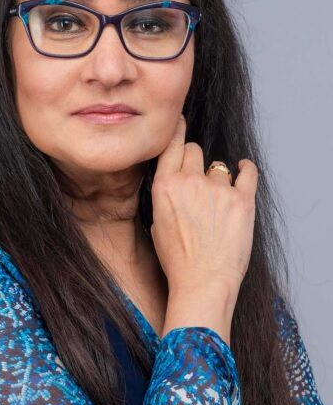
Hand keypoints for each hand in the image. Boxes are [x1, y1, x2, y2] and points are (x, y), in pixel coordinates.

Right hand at [150, 115, 257, 340]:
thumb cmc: (177, 259)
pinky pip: (247, 172)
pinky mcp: (242, 200)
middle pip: (195, 151)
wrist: (202, 282)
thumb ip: (165, 195)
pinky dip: (246, 169)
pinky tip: (244, 168)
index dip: (177, 130)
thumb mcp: (156, 224)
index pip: (172, 145)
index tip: (180, 122)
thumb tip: (174, 181)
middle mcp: (190, 182)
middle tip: (197, 177)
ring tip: (217, 197)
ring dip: (217, 176)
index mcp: (165, 186)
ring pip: (218, 166)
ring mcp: (218, 190)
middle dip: (195, 160)